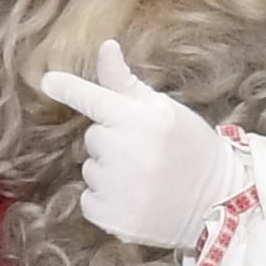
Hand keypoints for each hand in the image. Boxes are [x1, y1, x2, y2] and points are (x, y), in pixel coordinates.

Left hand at [34, 40, 240, 249]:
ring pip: (90, 169)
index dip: (69, 89)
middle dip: (112, 141)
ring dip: (108, 172)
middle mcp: (126, 153)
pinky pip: (89, 199)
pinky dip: (105, 200)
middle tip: (144, 151)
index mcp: (141, 121)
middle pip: (92, 137)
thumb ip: (126, 84)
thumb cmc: (192, 149)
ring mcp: (118, 189)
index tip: (47, 81)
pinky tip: (135, 199)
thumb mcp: (165, 109)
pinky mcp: (112, 218)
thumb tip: (105, 47)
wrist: (218, 202)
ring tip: (143, 178)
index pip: (95, 100)